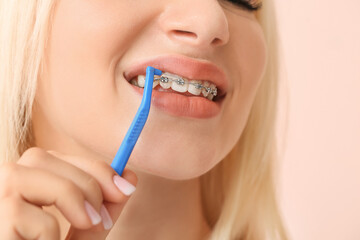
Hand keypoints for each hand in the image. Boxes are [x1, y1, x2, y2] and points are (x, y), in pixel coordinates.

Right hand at [0, 147, 136, 239]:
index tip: (125, 188)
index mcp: (24, 188)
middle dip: (86, 180)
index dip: (94, 167)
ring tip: (87, 225)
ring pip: (26, 175)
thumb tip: (131, 176)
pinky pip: (22, 215)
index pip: (55, 156)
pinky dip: (48, 233)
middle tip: (104, 213)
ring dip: (70, 197)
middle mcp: (1, 190)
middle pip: (39, 157)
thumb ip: (104, 207)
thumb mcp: (83, 233)